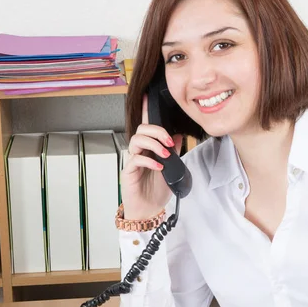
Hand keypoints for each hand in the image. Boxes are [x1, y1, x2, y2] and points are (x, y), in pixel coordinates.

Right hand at [121, 94, 183, 219]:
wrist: (149, 210)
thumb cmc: (157, 190)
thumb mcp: (171, 168)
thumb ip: (173, 151)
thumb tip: (179, 135)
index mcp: (148, 148)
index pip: (146, 126)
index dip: (145, 110)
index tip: (147, 96)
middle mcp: (139, 152)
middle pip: (141, 129)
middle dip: (157, 131)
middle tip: (170, 142)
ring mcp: (132, 161)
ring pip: (137, 140)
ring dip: (154, 144)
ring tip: (165, 154)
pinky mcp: (129, 172)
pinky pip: (135, 159)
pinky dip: (149, 160)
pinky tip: (159, 166)